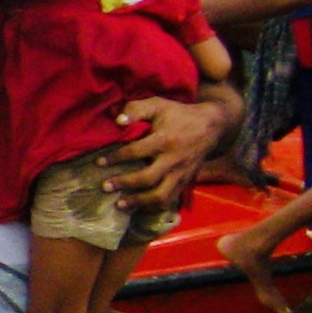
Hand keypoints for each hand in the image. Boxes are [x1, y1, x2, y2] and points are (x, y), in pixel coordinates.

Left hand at [99, 95, 224, 211]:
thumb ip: (136, 109)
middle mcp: (174, 160)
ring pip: (162, 195)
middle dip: (125, 184)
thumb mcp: (158, 104)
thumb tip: (118, 121)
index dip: (116, 158)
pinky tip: (138, 207)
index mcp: (165, 140)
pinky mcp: (187, 182)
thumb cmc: (179, 114)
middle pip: (148, 178)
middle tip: (105, 187)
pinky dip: (154, 206)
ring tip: (120, 204)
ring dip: (139, 202)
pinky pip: (171, 200)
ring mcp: (182, 173)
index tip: (98, 163)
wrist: (212, 125)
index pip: (136, 151)